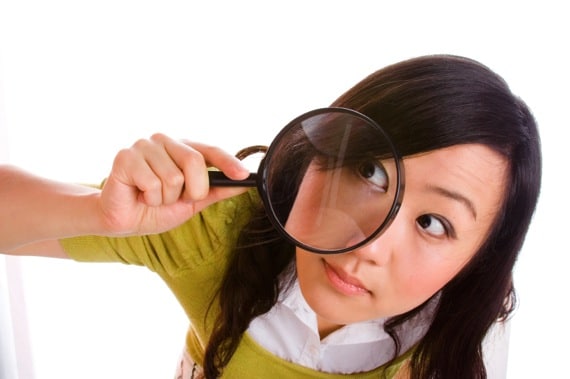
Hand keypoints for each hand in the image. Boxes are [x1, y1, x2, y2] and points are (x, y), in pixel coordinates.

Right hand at [98, 133, 250, 234]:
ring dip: (165, 198)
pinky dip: (149, 199)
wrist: (124, 221)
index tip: (243, 175)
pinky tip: (140, 195)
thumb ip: (217, 191)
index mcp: (183, 148)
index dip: (228, 162)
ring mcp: (144, 146)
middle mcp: (164, 141)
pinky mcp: (125, 157)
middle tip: (176, 198)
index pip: (210, 150)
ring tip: (152, 197)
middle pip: (195, 162)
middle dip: (191, 190)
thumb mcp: (193, 202)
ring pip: (173, 177)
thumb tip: (245, 183)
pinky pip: (151, 183)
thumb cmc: (157, 207)